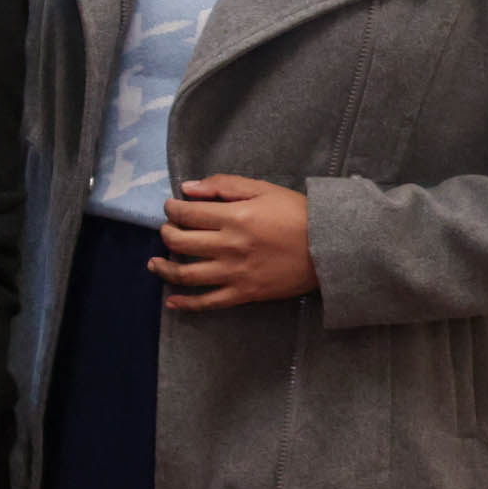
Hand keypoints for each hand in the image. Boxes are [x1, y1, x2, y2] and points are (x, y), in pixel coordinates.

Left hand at [154, 175, 318, 310]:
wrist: (332, 247)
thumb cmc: (298, 214)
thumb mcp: (263, 189)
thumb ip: (223, 185)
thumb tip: (187, 188)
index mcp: (234, 217)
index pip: (186, 214)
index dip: (172, 209)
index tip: (170, 208)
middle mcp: (229, 246)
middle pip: (180, 242)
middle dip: (166, 233)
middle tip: (167, 230)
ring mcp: (235, 273)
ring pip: (186, 274)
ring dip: (164, 268)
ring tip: (154, 263)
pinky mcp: (244, 294)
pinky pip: (208, 302)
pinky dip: (186, 303)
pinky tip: (171, 300)